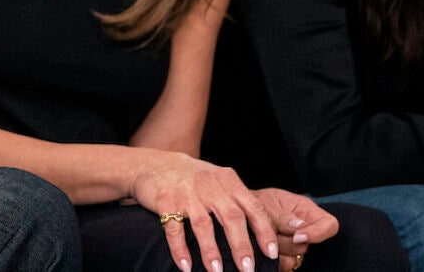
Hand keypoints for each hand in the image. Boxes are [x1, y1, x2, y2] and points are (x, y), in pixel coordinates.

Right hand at [131, 151, 278, 271]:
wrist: (152, 163)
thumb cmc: (192, 178)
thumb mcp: (218, 180)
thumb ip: (237, 200)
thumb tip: (262, 234)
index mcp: (228, 181)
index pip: (253, 208)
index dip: (264, 231)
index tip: (272, 253)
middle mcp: (210, 186)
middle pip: (232, 218)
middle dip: (241, 246)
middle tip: (248, 269)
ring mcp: (187, 193)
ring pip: (204, 225)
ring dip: (211, 251)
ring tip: (217, 271)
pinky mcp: (165, 201)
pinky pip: (174, 229)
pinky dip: (180, 249)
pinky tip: (185, 266)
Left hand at [252, 188, 338, 271]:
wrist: (238, 209)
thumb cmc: (254, 202)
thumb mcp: (266, 201)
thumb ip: (281, 215)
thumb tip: (298, 227)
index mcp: (305, 211)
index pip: (329, 225)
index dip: (317, 234)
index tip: (297, 236)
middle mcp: (303, 230)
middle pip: (305, 245)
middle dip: (284, 240)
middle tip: (266, 229)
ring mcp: (293, 245)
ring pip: (293, 257)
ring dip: (274, 248)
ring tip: (259, 236)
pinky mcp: (283, 257)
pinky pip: (283, 265)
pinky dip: (269, 260)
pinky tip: (259, 249)